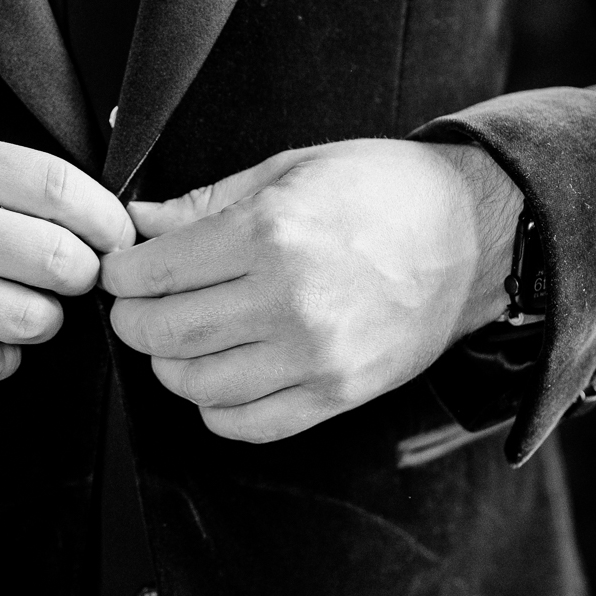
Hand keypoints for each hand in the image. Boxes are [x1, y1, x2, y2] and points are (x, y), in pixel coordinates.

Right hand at [0, 131, 133, 384]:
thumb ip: (10, 174)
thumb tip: (108, 203)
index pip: (60, 189)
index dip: (107, 220)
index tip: (116, 237)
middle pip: (60, 260)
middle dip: (82, 275)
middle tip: (71, 275)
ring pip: (34, 319)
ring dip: (42, 318)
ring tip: (20, 303)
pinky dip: (0, 353)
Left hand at [100, 139, 521, 442]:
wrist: (474, 236)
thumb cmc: (379, 191)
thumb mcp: (288, 171)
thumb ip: (204, 203)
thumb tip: (137, 222)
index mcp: (270, 234)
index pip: (154, 273)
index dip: (121, 274)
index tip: (122, 270)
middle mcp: (288, 301)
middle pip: (164, 333)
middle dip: (133, 320)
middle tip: (138, 305)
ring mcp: (314, 357)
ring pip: (195, 385)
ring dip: (171, 363)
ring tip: (181, 336)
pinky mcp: (337, 394)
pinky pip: (246, 424)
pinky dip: (215, 406)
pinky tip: (220, 374)